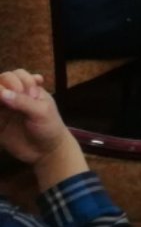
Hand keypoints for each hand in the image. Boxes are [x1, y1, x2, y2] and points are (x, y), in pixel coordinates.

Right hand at [0, 70, 84, 188]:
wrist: (47, 152)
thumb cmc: (50, 127)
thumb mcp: (41, 112)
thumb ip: (23, 101)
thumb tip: (1, 93)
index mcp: (29, 90)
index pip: (16, 74)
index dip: (16, 80)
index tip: (25, 92)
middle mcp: (15, 97)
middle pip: (1, 81)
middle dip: (3, 84)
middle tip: (9, 97)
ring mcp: (5, 110)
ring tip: (0, 101)